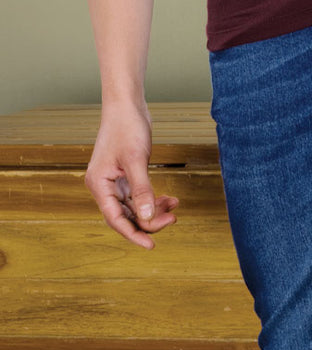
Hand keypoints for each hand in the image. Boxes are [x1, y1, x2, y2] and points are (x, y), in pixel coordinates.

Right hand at [85, 103, 178, 248]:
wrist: (127, 104)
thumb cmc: (126, 127)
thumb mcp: (136, 159)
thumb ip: (142, 189)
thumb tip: (146, 218)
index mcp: (99, 185)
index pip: (115, 219)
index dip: (133, 234)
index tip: (151, 245)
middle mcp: (104, 186)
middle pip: (126, 215)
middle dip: (148, 220)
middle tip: (173, 219)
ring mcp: (115, 181)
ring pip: (135, 206)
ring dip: (154, 209)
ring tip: (175, 207)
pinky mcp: (126, 174)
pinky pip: (139, 195)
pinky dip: (154, 198)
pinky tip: (170, 198)